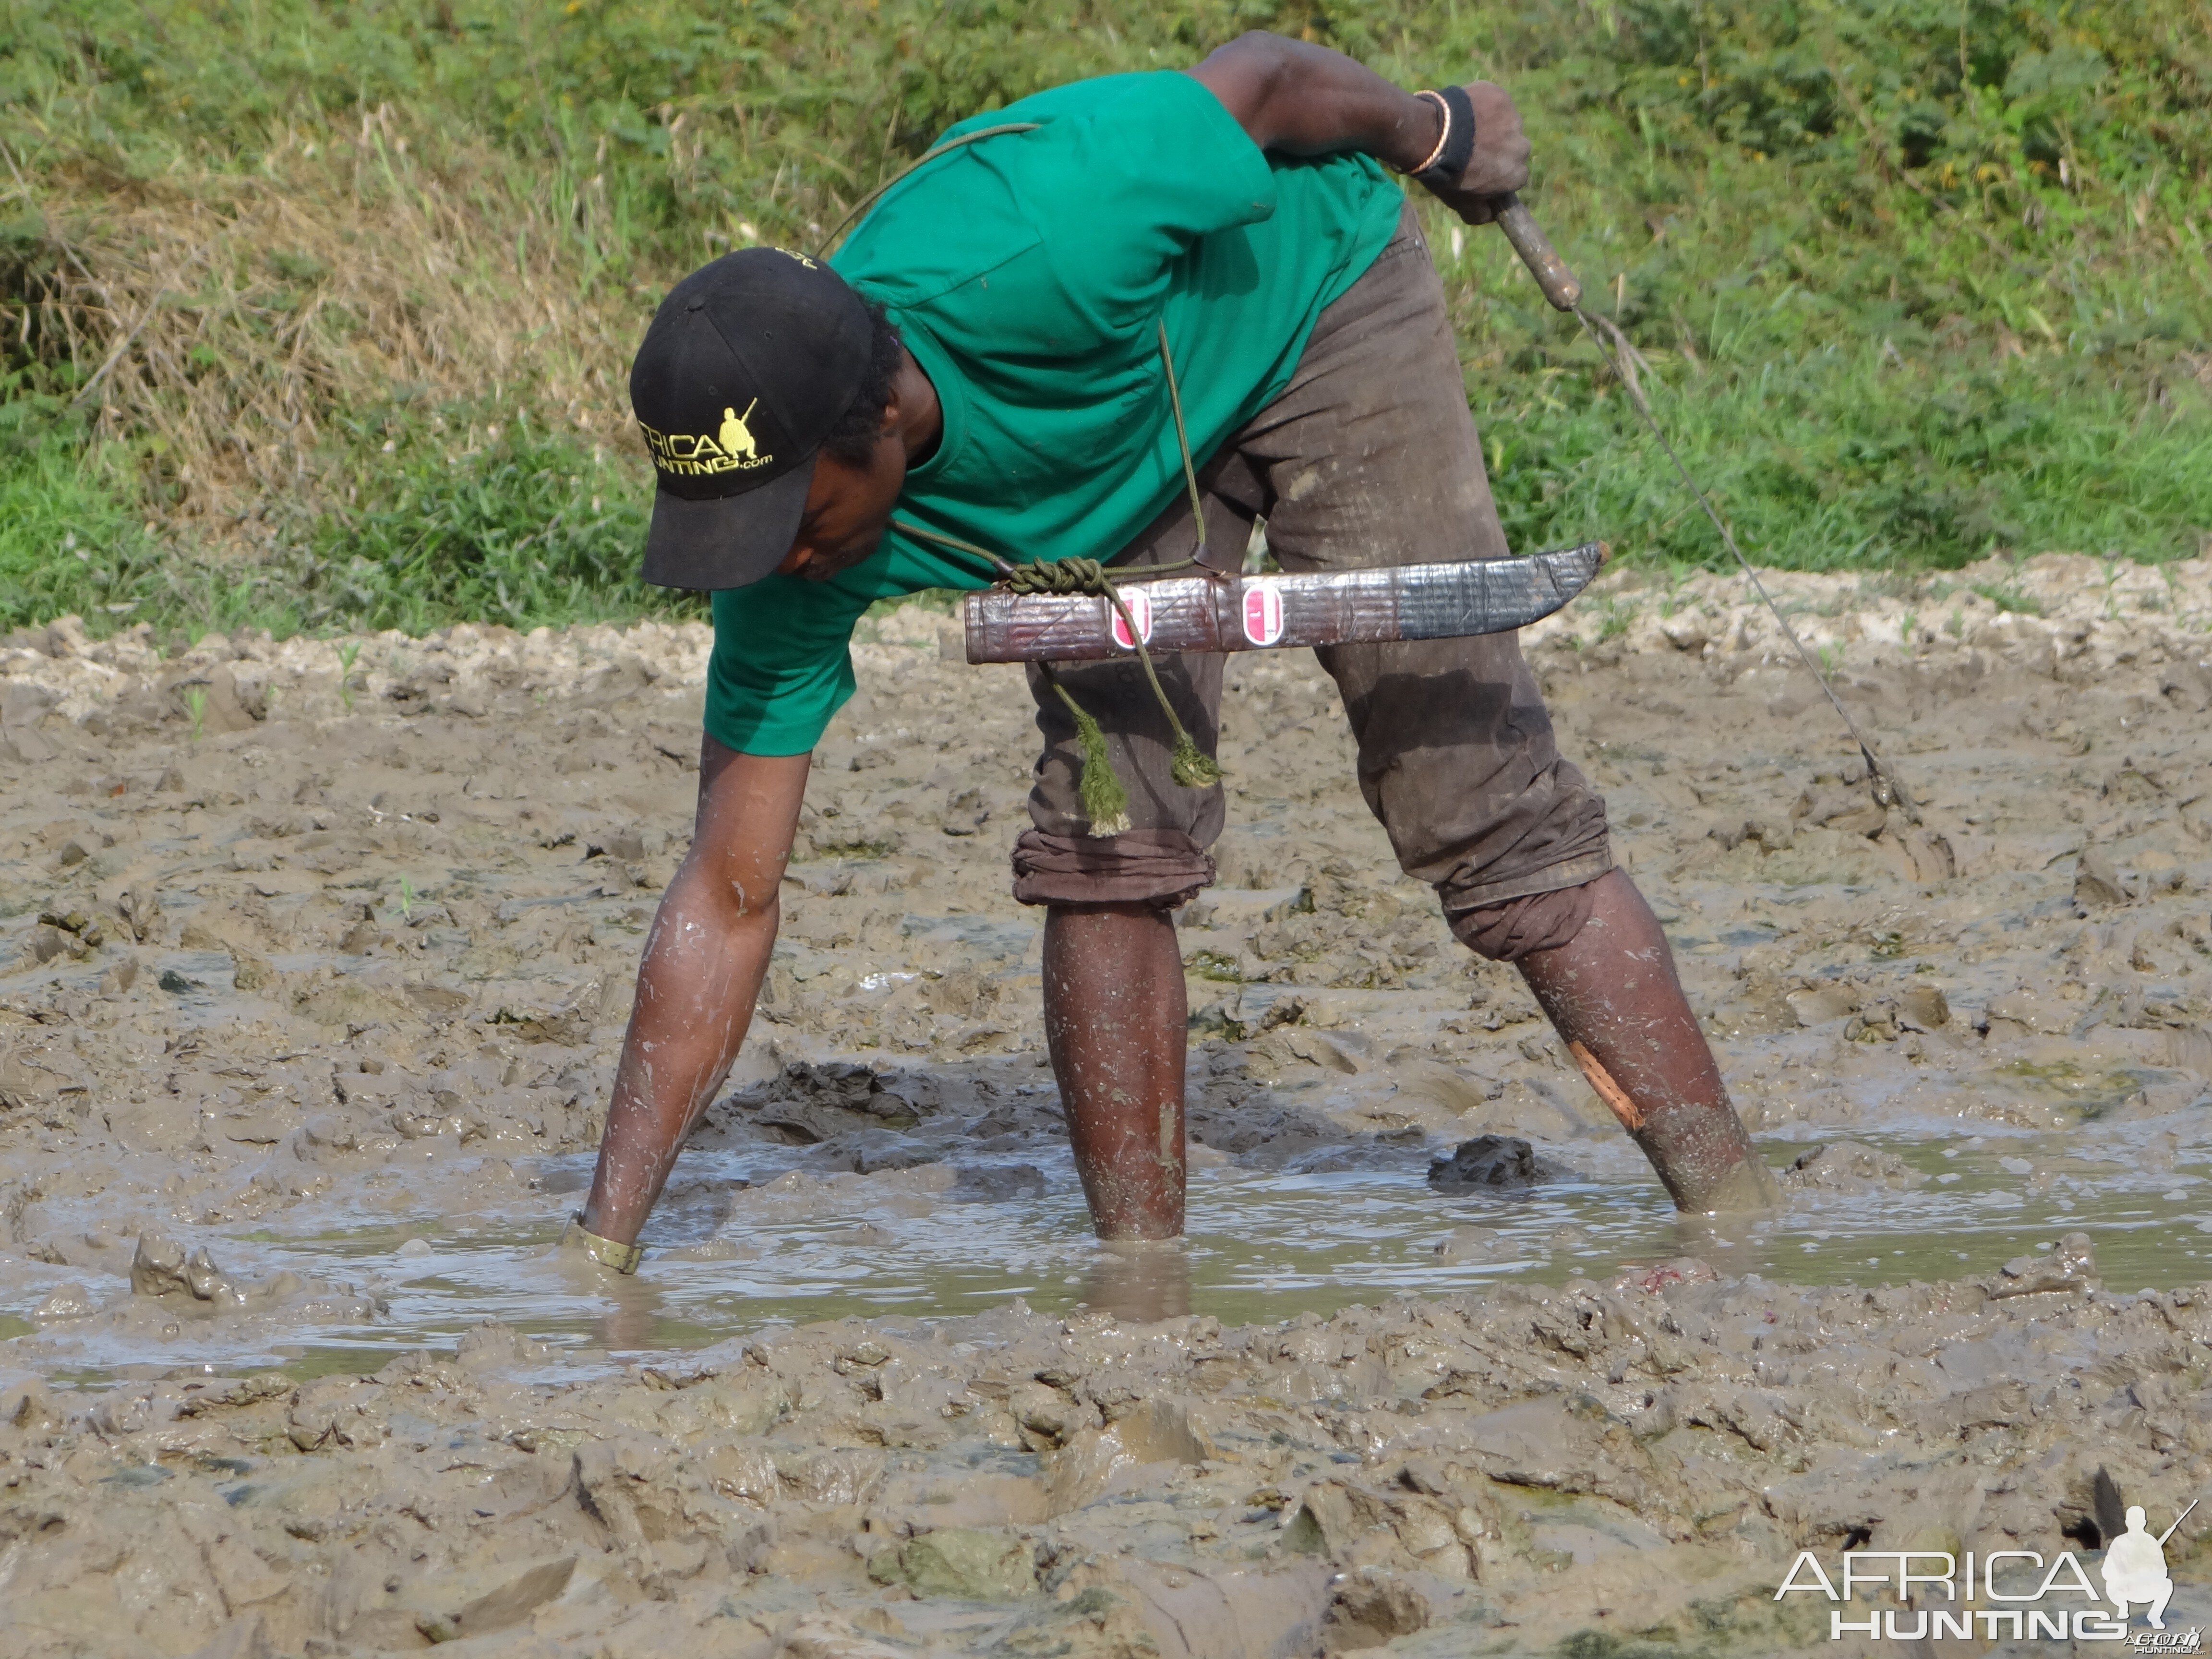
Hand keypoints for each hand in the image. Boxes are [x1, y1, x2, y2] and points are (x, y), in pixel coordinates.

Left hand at [1416, 81, 1530, 224]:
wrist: (1432, 137)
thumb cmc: (1447, 175)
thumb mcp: (1461, 204)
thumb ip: (1481, 214)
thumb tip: (1492, 215)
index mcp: (1517, 174)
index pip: (1516, 174)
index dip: (1498, 170)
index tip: (1481, 166)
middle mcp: (1521, 147)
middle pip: (1514, 147)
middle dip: (1498, 147)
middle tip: (1471, 147)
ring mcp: (1513, 120)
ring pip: (1505, 123)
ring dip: (1490, 125)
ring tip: (1465, 129)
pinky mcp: (1501, 97)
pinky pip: (1495, 102)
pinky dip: (1483, 105)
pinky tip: (1465, 112)